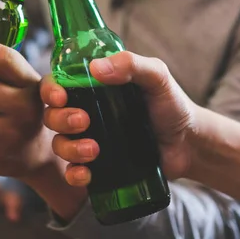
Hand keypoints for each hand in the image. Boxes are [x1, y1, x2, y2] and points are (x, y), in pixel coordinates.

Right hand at [41, 51, 195, 185]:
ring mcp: (91, 139)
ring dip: (68, 148)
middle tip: (84, 122)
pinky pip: (73, 172)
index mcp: (94, 87)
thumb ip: (132, 65)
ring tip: (94, 150)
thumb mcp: (157, 77)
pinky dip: (74, 174)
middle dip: (60, 119)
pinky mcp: (98, 166)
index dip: (50, 89)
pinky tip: (86, 174)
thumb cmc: (172, 105)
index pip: (58, 83)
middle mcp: (87, 111)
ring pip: (60, 144)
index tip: (60, 96)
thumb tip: (96, 68)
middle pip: (53, 114)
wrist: (189, 143)